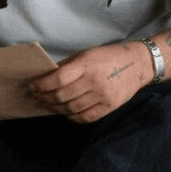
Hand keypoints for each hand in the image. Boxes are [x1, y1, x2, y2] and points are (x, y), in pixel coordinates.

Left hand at [30, 44, 146, 122]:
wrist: (138, 64)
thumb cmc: (108, 57)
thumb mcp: (87, 54)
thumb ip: (68, 66)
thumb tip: (45, 78)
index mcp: (87, 64)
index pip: (58, 79)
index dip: (42, 85)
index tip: (33, 86)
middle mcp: (95, 80)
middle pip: (62, 96)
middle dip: (45, 98)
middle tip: (37, 97)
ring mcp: (103, 95)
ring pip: (72, 108)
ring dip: (56, 109)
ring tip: (48, 105)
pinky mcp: (110, 106)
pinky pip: (85, 117)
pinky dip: (72, 117)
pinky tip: (66, 112)